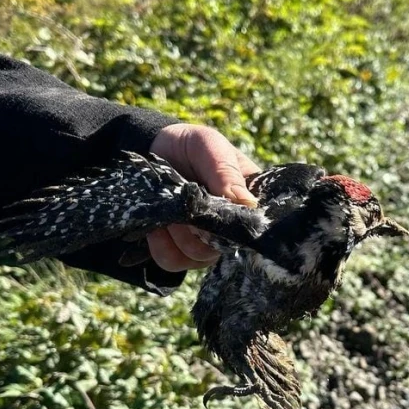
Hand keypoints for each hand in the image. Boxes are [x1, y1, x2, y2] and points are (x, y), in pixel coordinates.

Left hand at [148, 123, 259, 271]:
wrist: (154, 149)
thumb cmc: (189, 146)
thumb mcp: (208, 145)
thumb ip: (225, 171)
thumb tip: (248, 204)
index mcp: (248, 200)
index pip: (254, 225)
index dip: (234, 221)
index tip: (210, 201)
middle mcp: (231, 227)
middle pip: (224, 245)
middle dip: (198, 225)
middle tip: (183, 199)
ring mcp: (207, 243)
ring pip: (198, 256)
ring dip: (178, 232)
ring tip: (170, 207)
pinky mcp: (181, 252)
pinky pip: (174, 262)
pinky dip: (162, 245)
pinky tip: (158, 226)